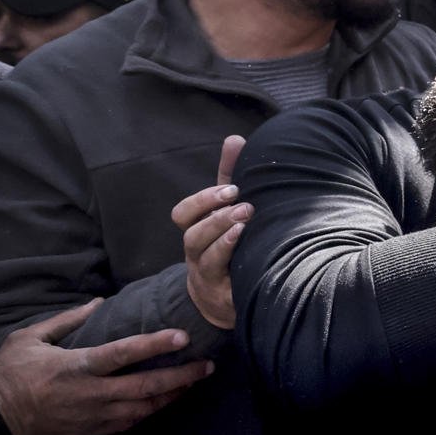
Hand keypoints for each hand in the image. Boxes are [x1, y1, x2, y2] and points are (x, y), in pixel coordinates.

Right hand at [0, 300, 213, 434]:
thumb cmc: (7, 377)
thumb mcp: (28, 340)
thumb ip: (66, 320)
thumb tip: (97, 302)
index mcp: (76, 367)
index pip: (123, 354)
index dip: (155, 344)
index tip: (183, 335)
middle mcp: (91, 394)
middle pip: (146, 387)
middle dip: (181, 377)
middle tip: (208, 365)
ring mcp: (93, 417)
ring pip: (144, 409)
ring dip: (172, 396)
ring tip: (194, 382)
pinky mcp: (91, 433)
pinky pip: (130, 424)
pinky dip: (151, 412)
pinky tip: (166, 401)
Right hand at [170, 135, 248, 329]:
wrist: (225, 296)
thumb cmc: (228, 243)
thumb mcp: (229, 210)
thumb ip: (229, 177)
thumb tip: (234, 138)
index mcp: (197, 230)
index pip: (184, 214)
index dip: (202, 201)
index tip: (231, 189)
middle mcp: (197, 253)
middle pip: (192, 236)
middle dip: (216, 218)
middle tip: (245, 205)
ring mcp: (208, 276)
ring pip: (205, 258)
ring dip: (225, 239)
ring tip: (246, 225)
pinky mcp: (224, 296)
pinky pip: (224, 284)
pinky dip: (235, 267)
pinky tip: (252, 255)